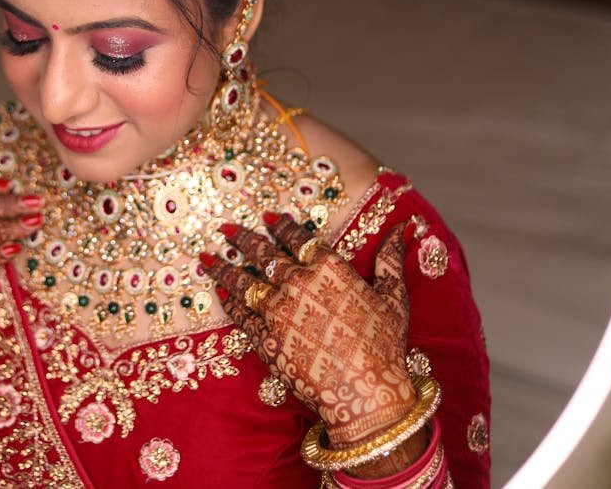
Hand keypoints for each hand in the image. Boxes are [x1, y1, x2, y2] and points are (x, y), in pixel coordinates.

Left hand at [203, 214, 414, 443]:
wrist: (365, 394)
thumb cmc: (384, 346)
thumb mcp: (393, 297)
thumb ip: (391, 259)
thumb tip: (401, 228)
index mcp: (328, 268)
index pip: (298, 237)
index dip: (281, 225)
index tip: (267, 216)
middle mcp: (298, 283)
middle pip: (263, 254)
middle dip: (243, 239)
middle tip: (226, 228)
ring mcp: (277, 310)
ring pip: (244, 281)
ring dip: (224, 267)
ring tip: (209, 257)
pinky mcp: (265, 339)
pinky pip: (240, 315)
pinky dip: (228, 302)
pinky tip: (218, 292)